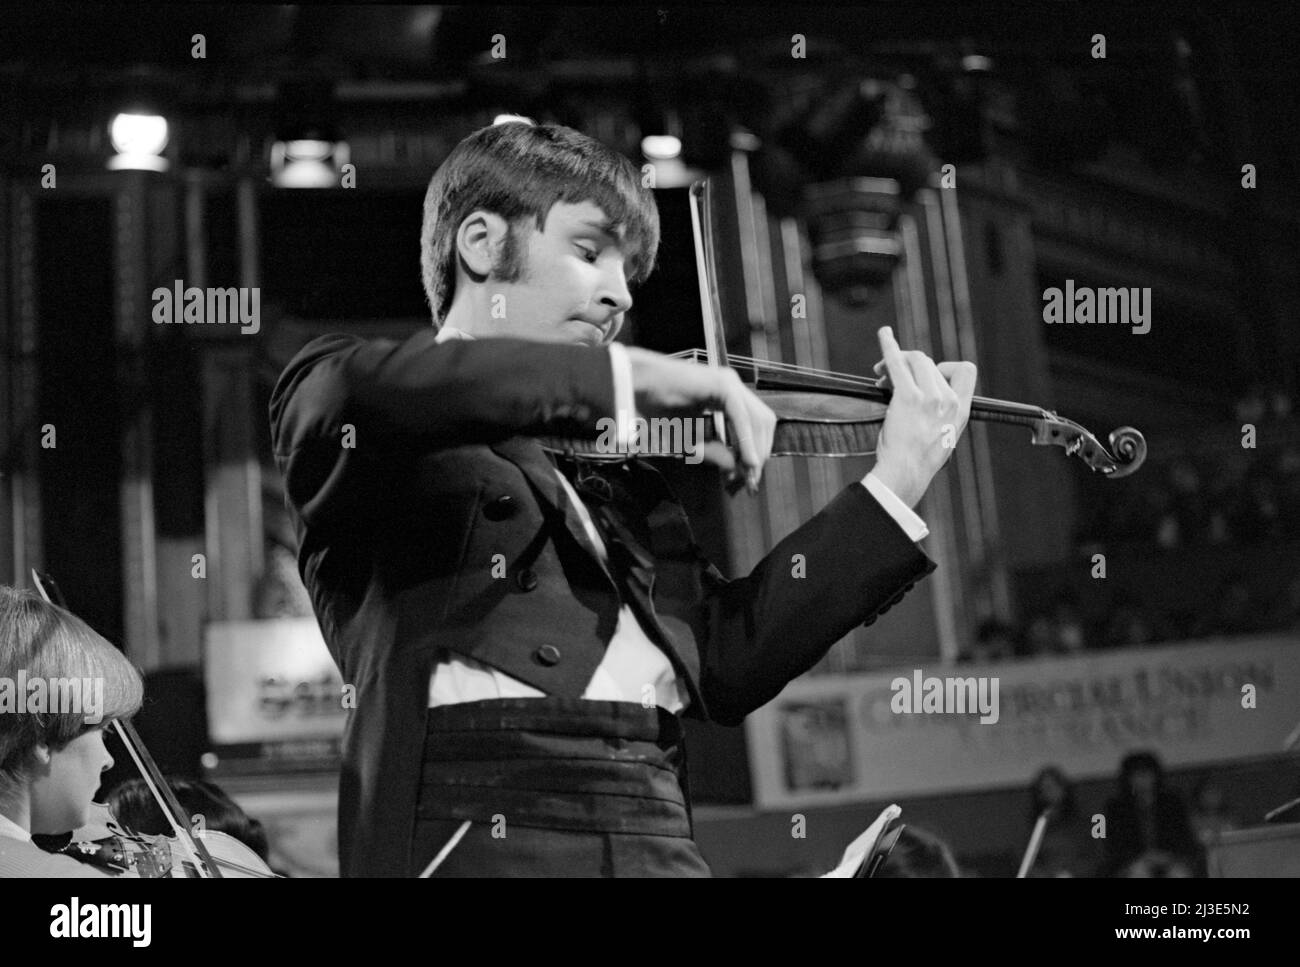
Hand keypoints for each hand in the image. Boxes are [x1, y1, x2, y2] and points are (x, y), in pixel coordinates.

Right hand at [625, 346, 775, 490]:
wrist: (634, 387)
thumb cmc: (656, 410)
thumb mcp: (690, 440)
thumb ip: (715, 453)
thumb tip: (738, 470)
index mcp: (728, 395)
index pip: (755, 425)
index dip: (756, 452)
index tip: (749, 480)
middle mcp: (733, 386)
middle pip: (763, 423)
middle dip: (760, 454)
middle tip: (749, 481)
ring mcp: (729, 382)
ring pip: (758, 420)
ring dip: (755, 449)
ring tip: (747, 474)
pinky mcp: (722, 385)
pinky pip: (741, 417)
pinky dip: (746, 440)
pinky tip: (748, 461)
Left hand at [868, 326, 976, 507]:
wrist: (906, 474)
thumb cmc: (917, 460)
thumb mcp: (944, 437)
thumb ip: (942, 415)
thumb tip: (927, 397)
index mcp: (962, 410)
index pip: (966, 370)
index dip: (944, 367)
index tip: (927, 377)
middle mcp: (949, 400)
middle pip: (930, 363)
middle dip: (909, 365)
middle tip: (888, 378)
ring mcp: (930, 398)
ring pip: (915, 360)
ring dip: (897, 362)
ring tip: (880, 376)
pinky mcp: (908, 397)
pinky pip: (897, 363)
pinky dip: (888, 345)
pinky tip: (884, 334)